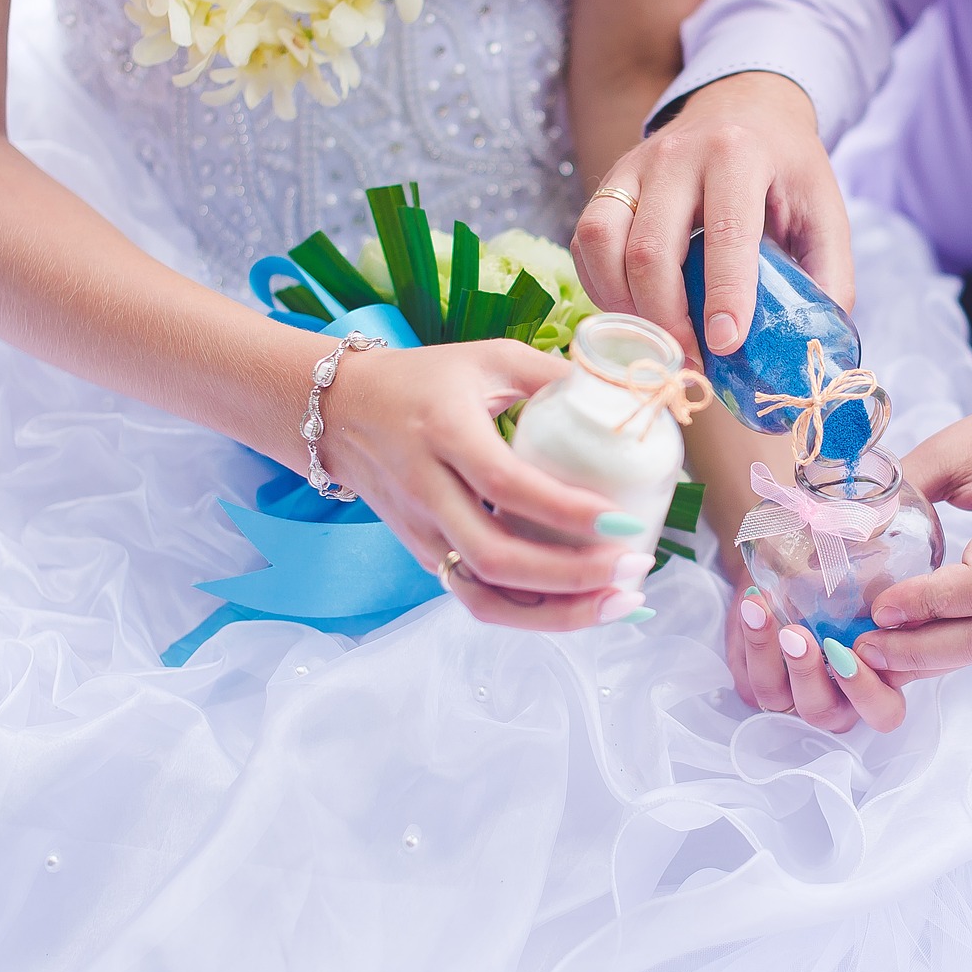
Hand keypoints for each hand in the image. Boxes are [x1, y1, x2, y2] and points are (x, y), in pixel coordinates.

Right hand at [320, 338, 653, 629]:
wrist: (337, 412)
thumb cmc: (421, 380)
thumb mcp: (487, 359)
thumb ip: (552, 374)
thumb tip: (622, 398)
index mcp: (444, 431)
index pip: (506, 483)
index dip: (566, 510)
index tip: (622, 518)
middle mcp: (426, 490)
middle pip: (495, 556)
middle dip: (573, 575)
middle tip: (635, 563)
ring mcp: (421, 532)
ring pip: (484, 595)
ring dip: (556, 612)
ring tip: (620, 602)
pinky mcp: (424, 555)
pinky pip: (478, 597)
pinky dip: (532, 613)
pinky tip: (581, 607)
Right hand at [571, 71, 852, 361]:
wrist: (745, 108)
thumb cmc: (786, 171)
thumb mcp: (825, 213)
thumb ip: (828, 277)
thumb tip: (809, 348)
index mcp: (738, 154)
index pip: (725, 233)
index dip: (723, 295)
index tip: (725, 344)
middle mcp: (677, 154)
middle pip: (650, 250)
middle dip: (667, 318)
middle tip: (693, 358)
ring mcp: (634, 166)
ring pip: (603, 244)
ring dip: (627, 306)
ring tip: (662, 338)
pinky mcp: (608, 183)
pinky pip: (586, 243)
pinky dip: (604, 288)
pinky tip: (637, 311)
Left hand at [723, 584, 913, 732]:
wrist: (800, 569)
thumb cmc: (850, 583)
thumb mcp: (874, 582)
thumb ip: (883, 588)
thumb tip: (884, 565)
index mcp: (877, 686)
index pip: (882, 712)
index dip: (867, 689)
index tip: (856, 649)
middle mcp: (836, 701)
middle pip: (823, 713)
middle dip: (807, 674)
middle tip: (797, 635)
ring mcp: (790, 694)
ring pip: (775, 697)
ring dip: (766, 654)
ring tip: (760, 610)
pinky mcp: (756, 684)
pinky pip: (746, 676)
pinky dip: (746, 639)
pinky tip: (752, 604)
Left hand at [854, 366, 971, 675]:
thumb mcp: (958, 446)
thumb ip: (902, 486)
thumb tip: (841, 526)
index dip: (924, 605)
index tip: (877, 606)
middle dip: (920, 653)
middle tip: (864, 649)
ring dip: (937, 658)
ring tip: (881, 652)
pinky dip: (962, 643)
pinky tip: (921, 638)